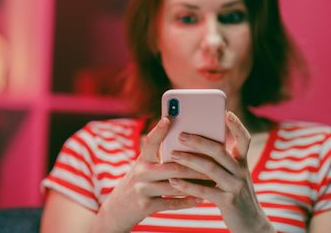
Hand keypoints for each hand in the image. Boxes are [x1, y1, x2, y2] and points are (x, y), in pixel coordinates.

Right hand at [92, 118, 204, 232]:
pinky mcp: (144, 206)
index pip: (150, 141)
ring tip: (212, 180)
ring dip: (195, 183)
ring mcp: (142, 189)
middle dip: (195, 165)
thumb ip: (159, 157)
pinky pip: (170, 203)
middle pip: (173, 166)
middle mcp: (140, 172)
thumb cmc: (139, 183)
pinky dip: (187, 201)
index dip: (159, 130)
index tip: (168, 118)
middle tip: (213, 162)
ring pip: (174, 185)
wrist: (117, 210)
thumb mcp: (144, 167)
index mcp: (142, 159)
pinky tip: (200, 198)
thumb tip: (186, 145)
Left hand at [167, 111, 274, 232]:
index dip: (237, 126)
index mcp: (242, 163)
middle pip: (220, 151)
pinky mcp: (228, 202)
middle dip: (199, 141)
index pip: (244, 139)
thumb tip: (196, 146)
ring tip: (173, 154)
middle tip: (181, 134)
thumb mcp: (234, 177)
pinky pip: (205, 190)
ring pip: (211, 168)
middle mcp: (241, 171)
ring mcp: (236, 186)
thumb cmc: (236, 196)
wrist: (251, 225)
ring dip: (190, 160)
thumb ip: (222, 163)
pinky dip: (188, 185)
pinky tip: (174, 181)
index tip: (226, 113)